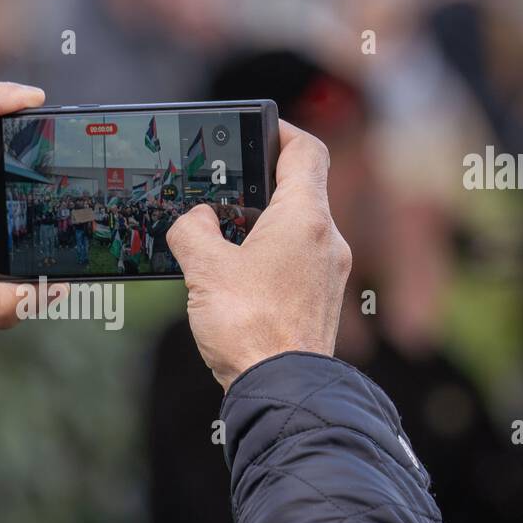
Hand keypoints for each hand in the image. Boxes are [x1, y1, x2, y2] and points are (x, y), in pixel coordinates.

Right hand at [167, 121, 350, 390]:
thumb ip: (193, 231)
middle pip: (299, 191)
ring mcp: (328, 275)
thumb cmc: (250, 327)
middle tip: (220, 189)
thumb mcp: (204, 268)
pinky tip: (235, 280)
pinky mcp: (320, 304)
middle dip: (258, 187)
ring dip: (260, 227)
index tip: (255, 130)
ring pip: (296, 231)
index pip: (305, 151)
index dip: (280, 132)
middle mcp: (328, 241)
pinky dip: (268, 259)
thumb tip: (195, 221)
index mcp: (305, 218)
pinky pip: (296, 264)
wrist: (283, 391)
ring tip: (219, 240)